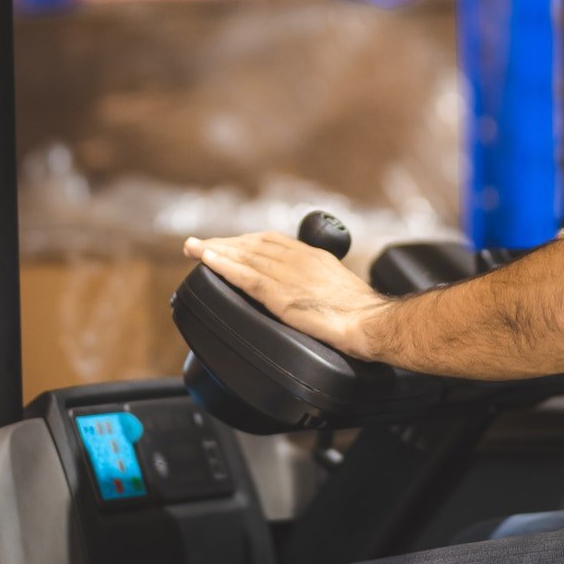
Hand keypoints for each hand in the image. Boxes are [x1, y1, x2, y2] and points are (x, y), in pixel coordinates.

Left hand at [183, 231, 392, 360]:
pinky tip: (205, 259)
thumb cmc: (362, 314)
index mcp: (313, 256)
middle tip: (201, 244)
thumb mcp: (339, 288)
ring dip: (215, 249)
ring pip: (243, 255)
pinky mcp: (280, 293)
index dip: (246, 241)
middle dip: (225, 242)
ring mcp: (288, 274)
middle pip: (252, 243)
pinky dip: (221, 264)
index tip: (230, 243)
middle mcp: (298, 259)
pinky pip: (244, 274)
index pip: (272, 241)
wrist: (370, 323)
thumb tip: (311, 295)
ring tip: (193, 247)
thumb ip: (319, 285)